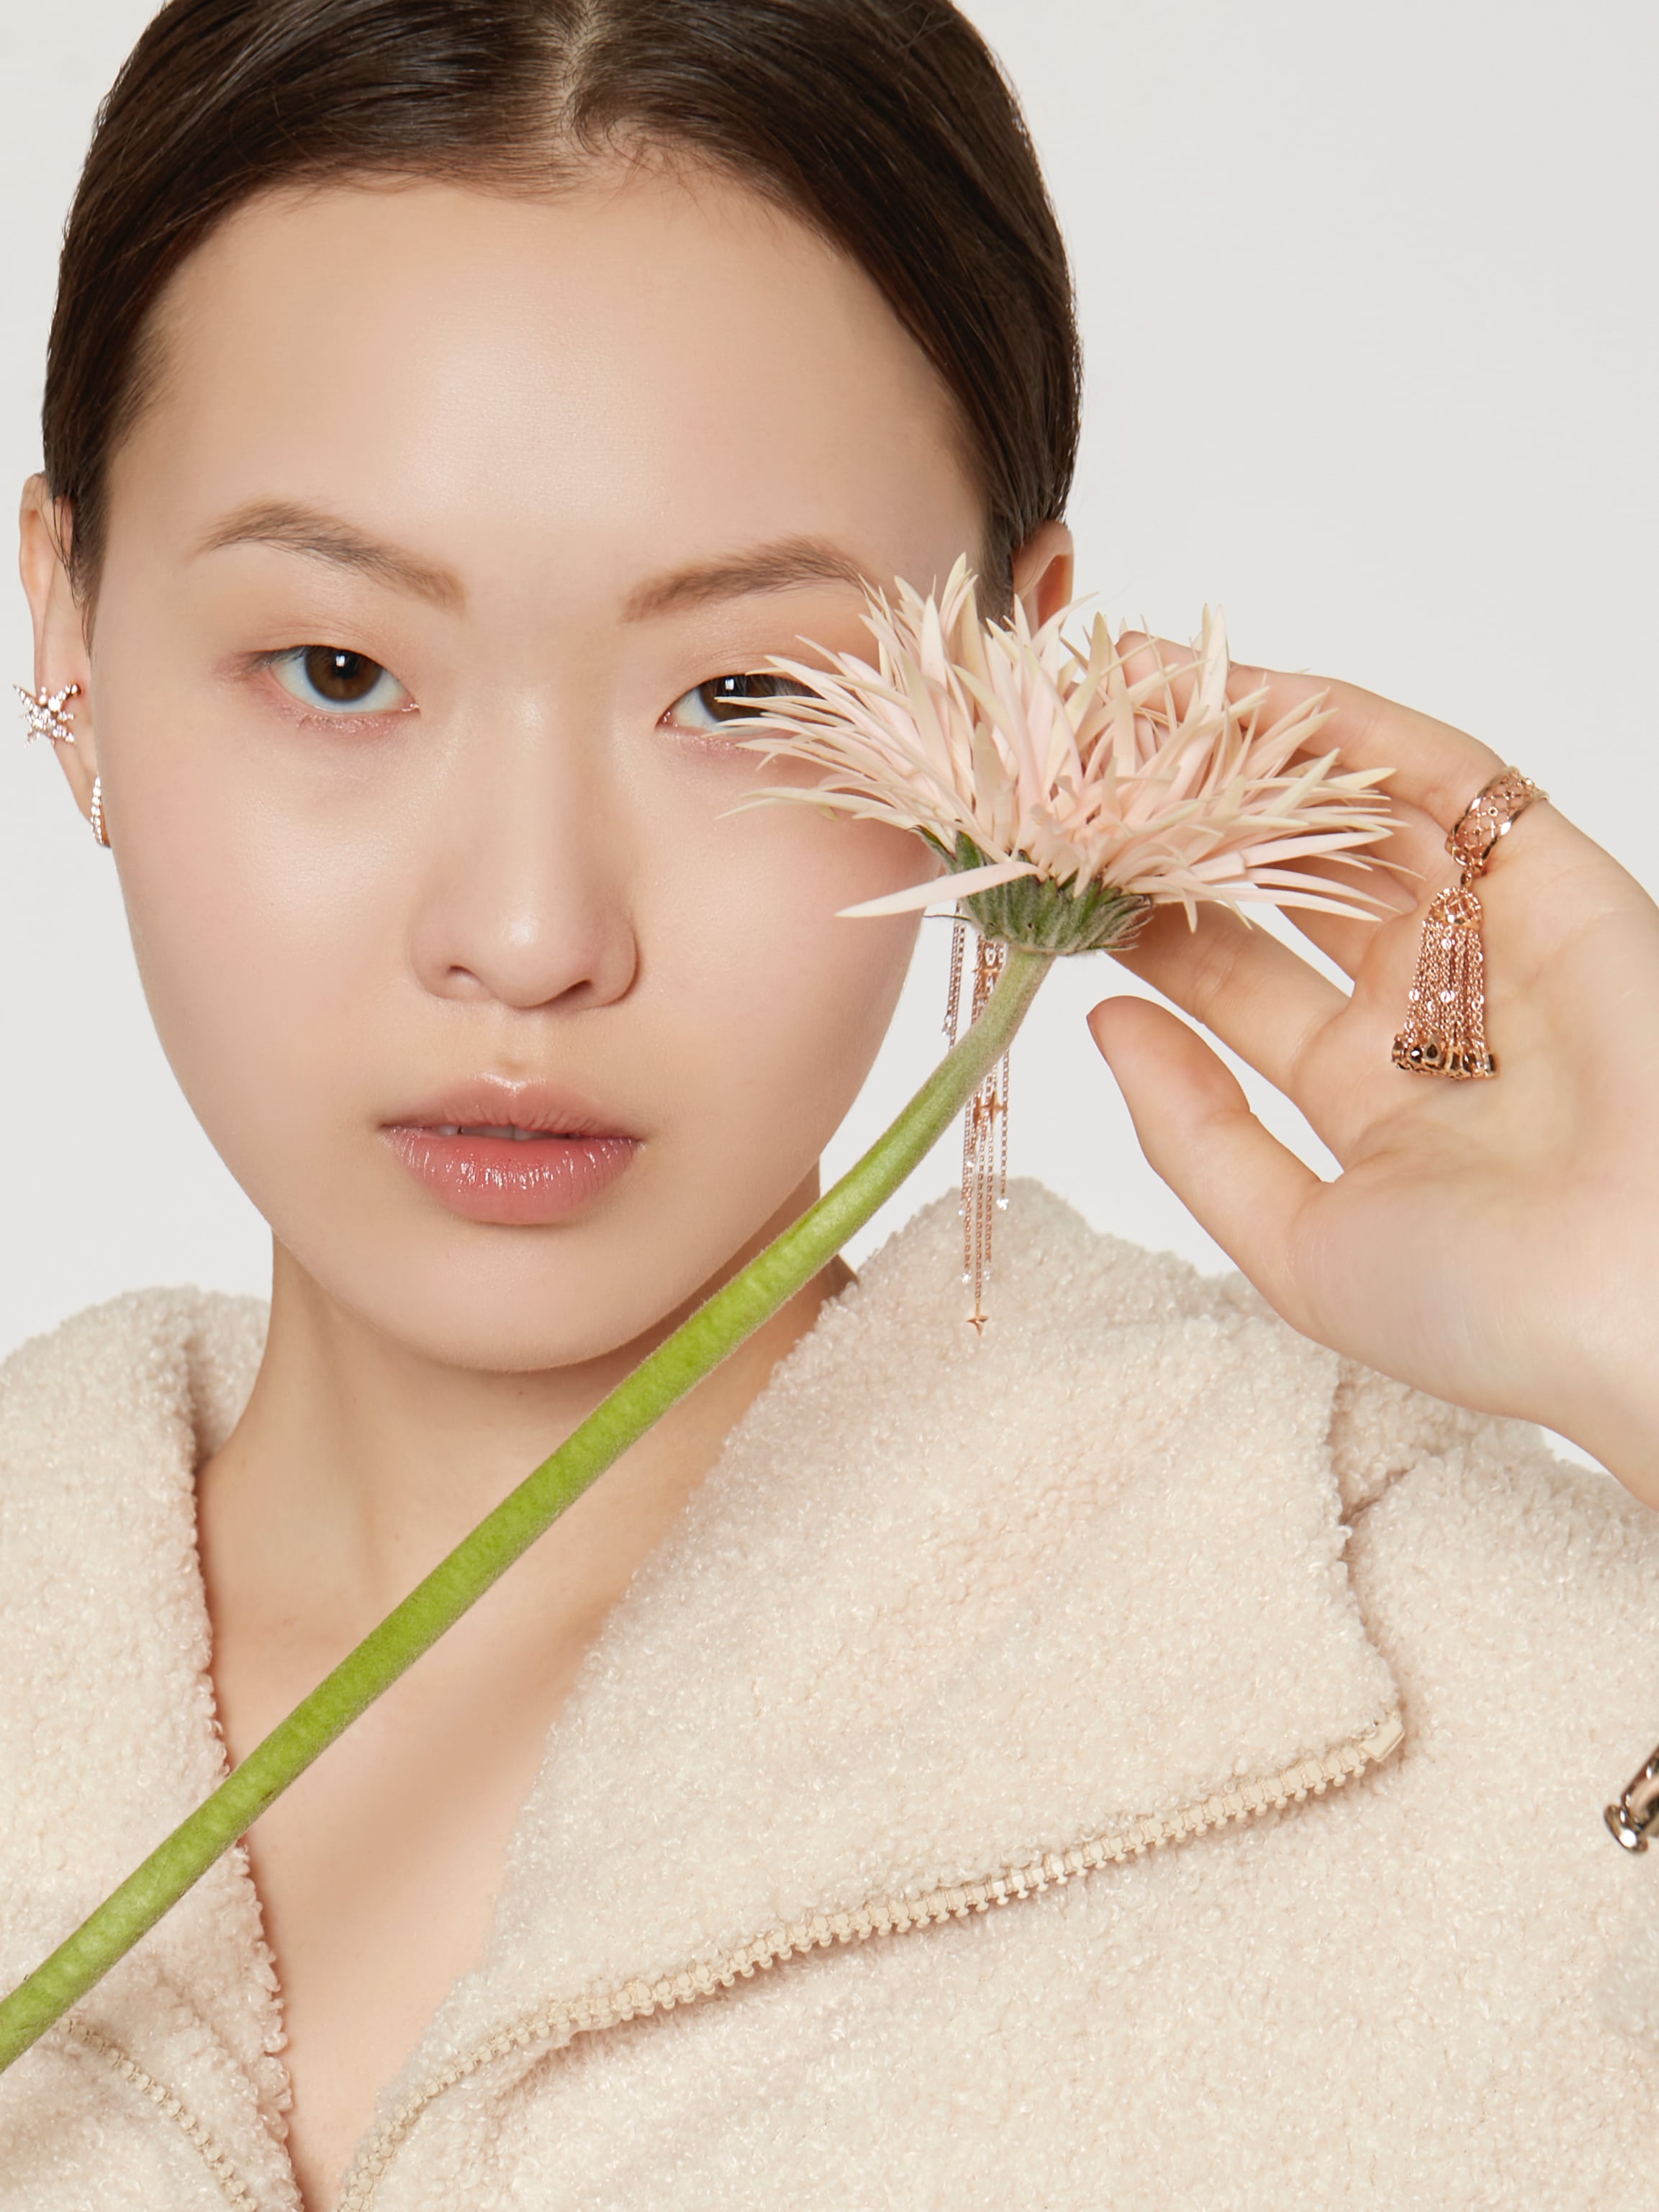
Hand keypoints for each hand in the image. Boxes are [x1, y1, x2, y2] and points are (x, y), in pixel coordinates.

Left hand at [1086, 654, 1658, 1506]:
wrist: (1647, 1303)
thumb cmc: (1487, 1308)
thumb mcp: (1296, 1245)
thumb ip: (1193, 1136)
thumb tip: (1104, 1021)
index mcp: (1365, 1090)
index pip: (1229, 978)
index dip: (1139, 919)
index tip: (1047, 867)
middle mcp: (1424, 1001)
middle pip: (1278, 884)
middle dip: (1179, 824)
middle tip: (1071, 757)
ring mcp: (1490, 932)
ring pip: (1350, 814)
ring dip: (1243, 754)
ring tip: (1129, 692)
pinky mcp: (1557, 876)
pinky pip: (1443, 779)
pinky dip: (1346, 729)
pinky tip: (1246, 691)